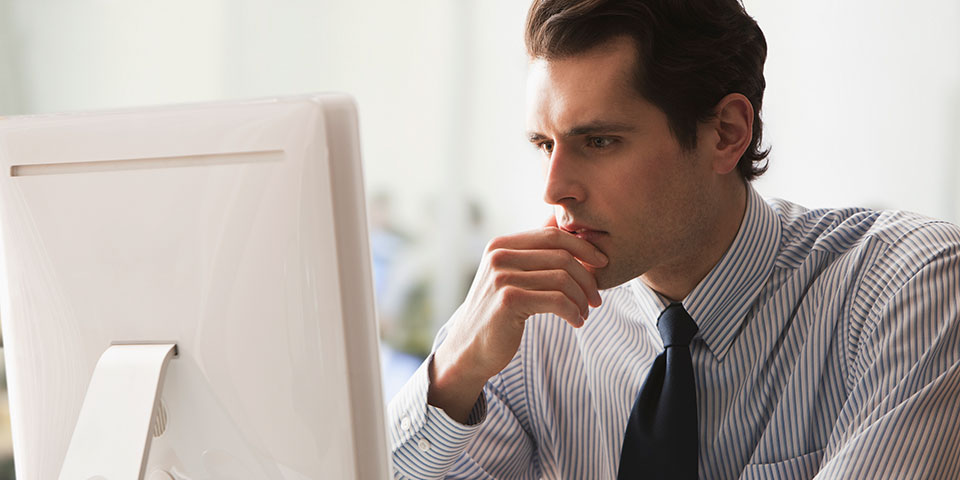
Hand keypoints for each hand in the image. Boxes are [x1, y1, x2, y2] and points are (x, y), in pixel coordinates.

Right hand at [427, 224, 607, 422]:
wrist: (469, 348)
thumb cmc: (497, 312)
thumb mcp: (510, 275)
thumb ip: (532, 254)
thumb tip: (567, 228)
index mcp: (500, 245)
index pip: (552, 235)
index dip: (582, 247)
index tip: (602, 263)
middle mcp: (499, 256)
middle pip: (561, 256)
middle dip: (587, 278)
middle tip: (596, 299)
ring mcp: (502, 278)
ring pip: (562, 280)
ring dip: (581, 299)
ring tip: (584, 313)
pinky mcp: (509, 300)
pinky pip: (557, 301)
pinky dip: (573, 312)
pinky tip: (576, 321)